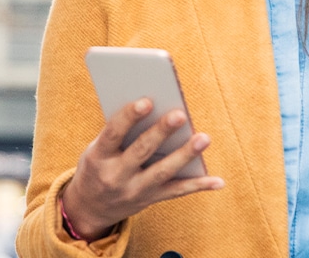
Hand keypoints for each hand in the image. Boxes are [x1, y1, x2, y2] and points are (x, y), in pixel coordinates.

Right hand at [60, 98, 225, 240]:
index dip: (129, 117)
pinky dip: (199, 186)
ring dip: (185, 155)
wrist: (90, 207)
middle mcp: (115, 176)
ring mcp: (134, 190)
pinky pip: (177, 191)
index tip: (146, 101)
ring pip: (163, 172)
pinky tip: (218, 180)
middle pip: (141, 151)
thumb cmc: (98, 164)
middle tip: (180, 114)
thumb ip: (121, 131)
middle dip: (162, 132)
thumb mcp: (97, 149)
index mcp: (98, 157)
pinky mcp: (150, 200)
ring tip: (204, 138)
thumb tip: (156, 106)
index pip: (113, 134)